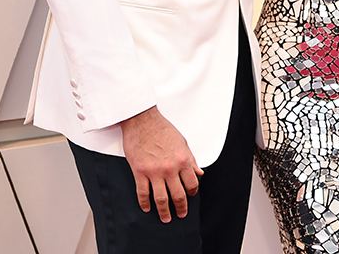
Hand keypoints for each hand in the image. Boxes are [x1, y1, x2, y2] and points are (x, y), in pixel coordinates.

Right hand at [120, 106, 203, 221]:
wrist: (142, 121)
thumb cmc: (162, 129)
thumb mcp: (182, 142)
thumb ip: (191, 159)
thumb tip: (199, 172)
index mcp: (183, 160)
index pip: (192, 183)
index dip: (192, 193)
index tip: (190, 196)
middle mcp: (170, 168)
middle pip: (178, 195)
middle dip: (181, 207)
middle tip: (181, 214)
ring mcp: (154, 171)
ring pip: (161, 198)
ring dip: (164, 211)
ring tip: (166, 218)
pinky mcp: (140, 171)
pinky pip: (143, 193)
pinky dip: (145, 203)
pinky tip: (147, 208)